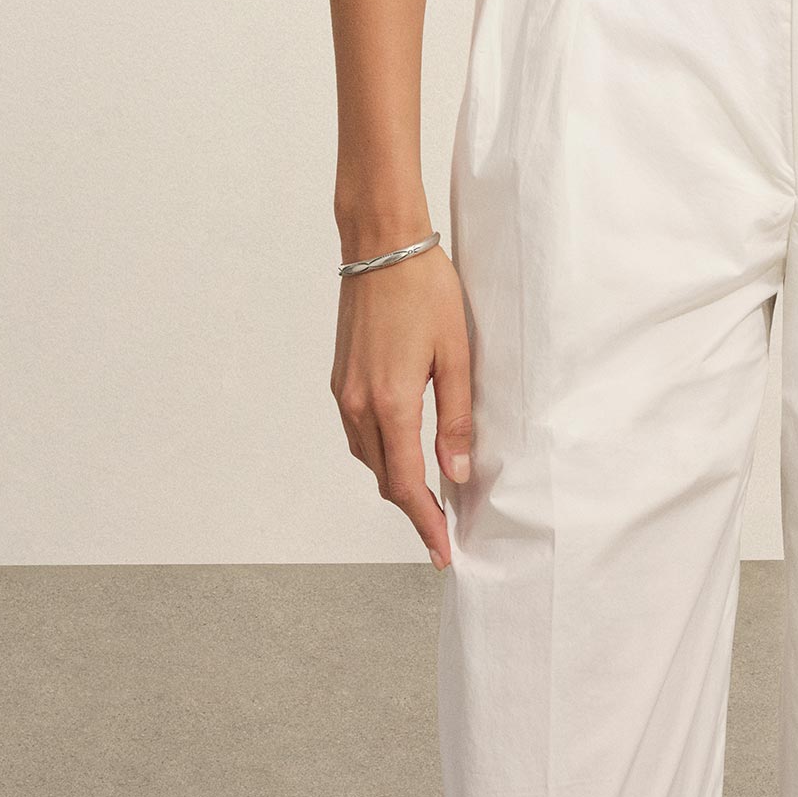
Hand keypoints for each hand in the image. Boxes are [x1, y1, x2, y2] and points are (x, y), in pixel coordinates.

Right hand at [330, 243, 473, 570]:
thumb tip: (457, 475)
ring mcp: (344, 392)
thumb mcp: (456, 354)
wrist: (381, 246)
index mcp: (391, 402)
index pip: (406, 483)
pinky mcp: (340, 378)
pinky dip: (380, 451)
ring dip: (395, 478)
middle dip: (412, 506)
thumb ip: (456, 419)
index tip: (442, 551)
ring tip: (428, 493)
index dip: (425, 522)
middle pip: (384, 477)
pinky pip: (358, 432)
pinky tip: (402, 447)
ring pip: (368, 457)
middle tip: (443, 528)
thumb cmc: (425, 290)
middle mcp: (358, 405)